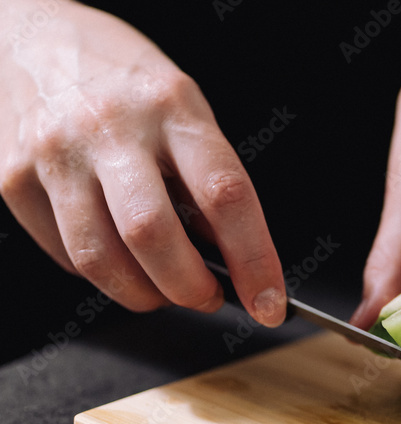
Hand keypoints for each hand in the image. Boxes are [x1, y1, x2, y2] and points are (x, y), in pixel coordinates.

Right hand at [0, 1, 285, 324]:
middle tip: (207, 297)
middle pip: (153, 236)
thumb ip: (207, 180)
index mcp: (171, 106)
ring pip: (101, 259)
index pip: (225, 195)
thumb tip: (231, 256)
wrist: (34, 39)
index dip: (254, 259)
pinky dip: (102, 275)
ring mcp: (55, 152)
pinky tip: (118, 257)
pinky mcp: (13, 178)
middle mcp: (110, 127)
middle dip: (189, 288)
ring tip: (164, 288)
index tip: (269, 301)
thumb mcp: (185, 110)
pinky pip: (66, 256)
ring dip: (144, 294)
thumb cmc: (125, 83)